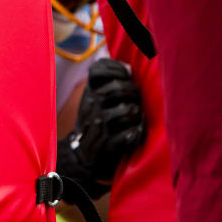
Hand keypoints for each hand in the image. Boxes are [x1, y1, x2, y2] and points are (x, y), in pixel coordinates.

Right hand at [56, 58, 145, 198]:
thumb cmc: (96, 121)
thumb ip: (108, 82)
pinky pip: (133, 133)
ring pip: (130, 111)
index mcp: (89, 92)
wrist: (83, 154)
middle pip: (120, 88)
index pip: (98, 70)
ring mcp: (101, 124)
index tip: (126, 75)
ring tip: (135, 119)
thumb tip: (128, 67)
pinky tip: (135, 133)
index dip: (116, 69)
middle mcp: (92, 105)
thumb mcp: (94, 98)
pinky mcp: (110, 143)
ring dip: (138, 115)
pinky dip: (138, 133)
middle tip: (135, 100)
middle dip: (134, 93)